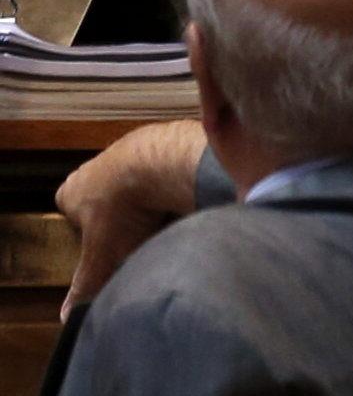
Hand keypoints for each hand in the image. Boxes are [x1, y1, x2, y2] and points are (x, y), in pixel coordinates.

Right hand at [55, 120, 207, 319]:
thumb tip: (66, 317)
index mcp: (70, 191)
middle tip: (135, 237)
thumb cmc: (123, 208)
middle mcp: (94, 167)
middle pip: (104, 201)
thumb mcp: (102, 255)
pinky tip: (177, 202)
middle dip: (119, 219)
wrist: (162, 162)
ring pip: (133, 186)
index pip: (72, 215)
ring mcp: (126, 152)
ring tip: (159, 220)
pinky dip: (167, 187)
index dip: (90, 235)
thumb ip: (85, 284)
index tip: (108, 246)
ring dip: (145, 202)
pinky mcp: (158, 145)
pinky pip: (160, 172)